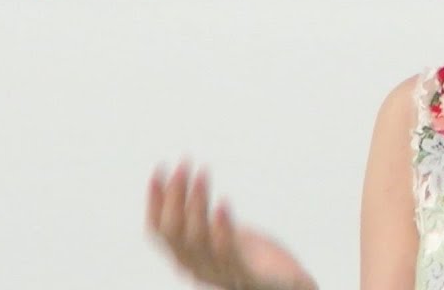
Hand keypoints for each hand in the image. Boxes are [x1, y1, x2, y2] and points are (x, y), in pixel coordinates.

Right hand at [146, 162, 317, 289]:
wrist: (288, 286)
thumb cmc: (255, 259)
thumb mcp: (221, 231)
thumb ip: (201, 217)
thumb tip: (182, 183)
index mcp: (189, 257)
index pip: (161, 230)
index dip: (156, 201)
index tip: (160, 169)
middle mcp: (199, 268)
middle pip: (175, 232)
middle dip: (176, 195)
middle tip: (183, 165)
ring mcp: (221, 275)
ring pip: (198, 240)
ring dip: (197, 203)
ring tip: (202, 175)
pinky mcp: (248, 278)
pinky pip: (229, 255)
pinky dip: (222, 229)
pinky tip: (223, 204)